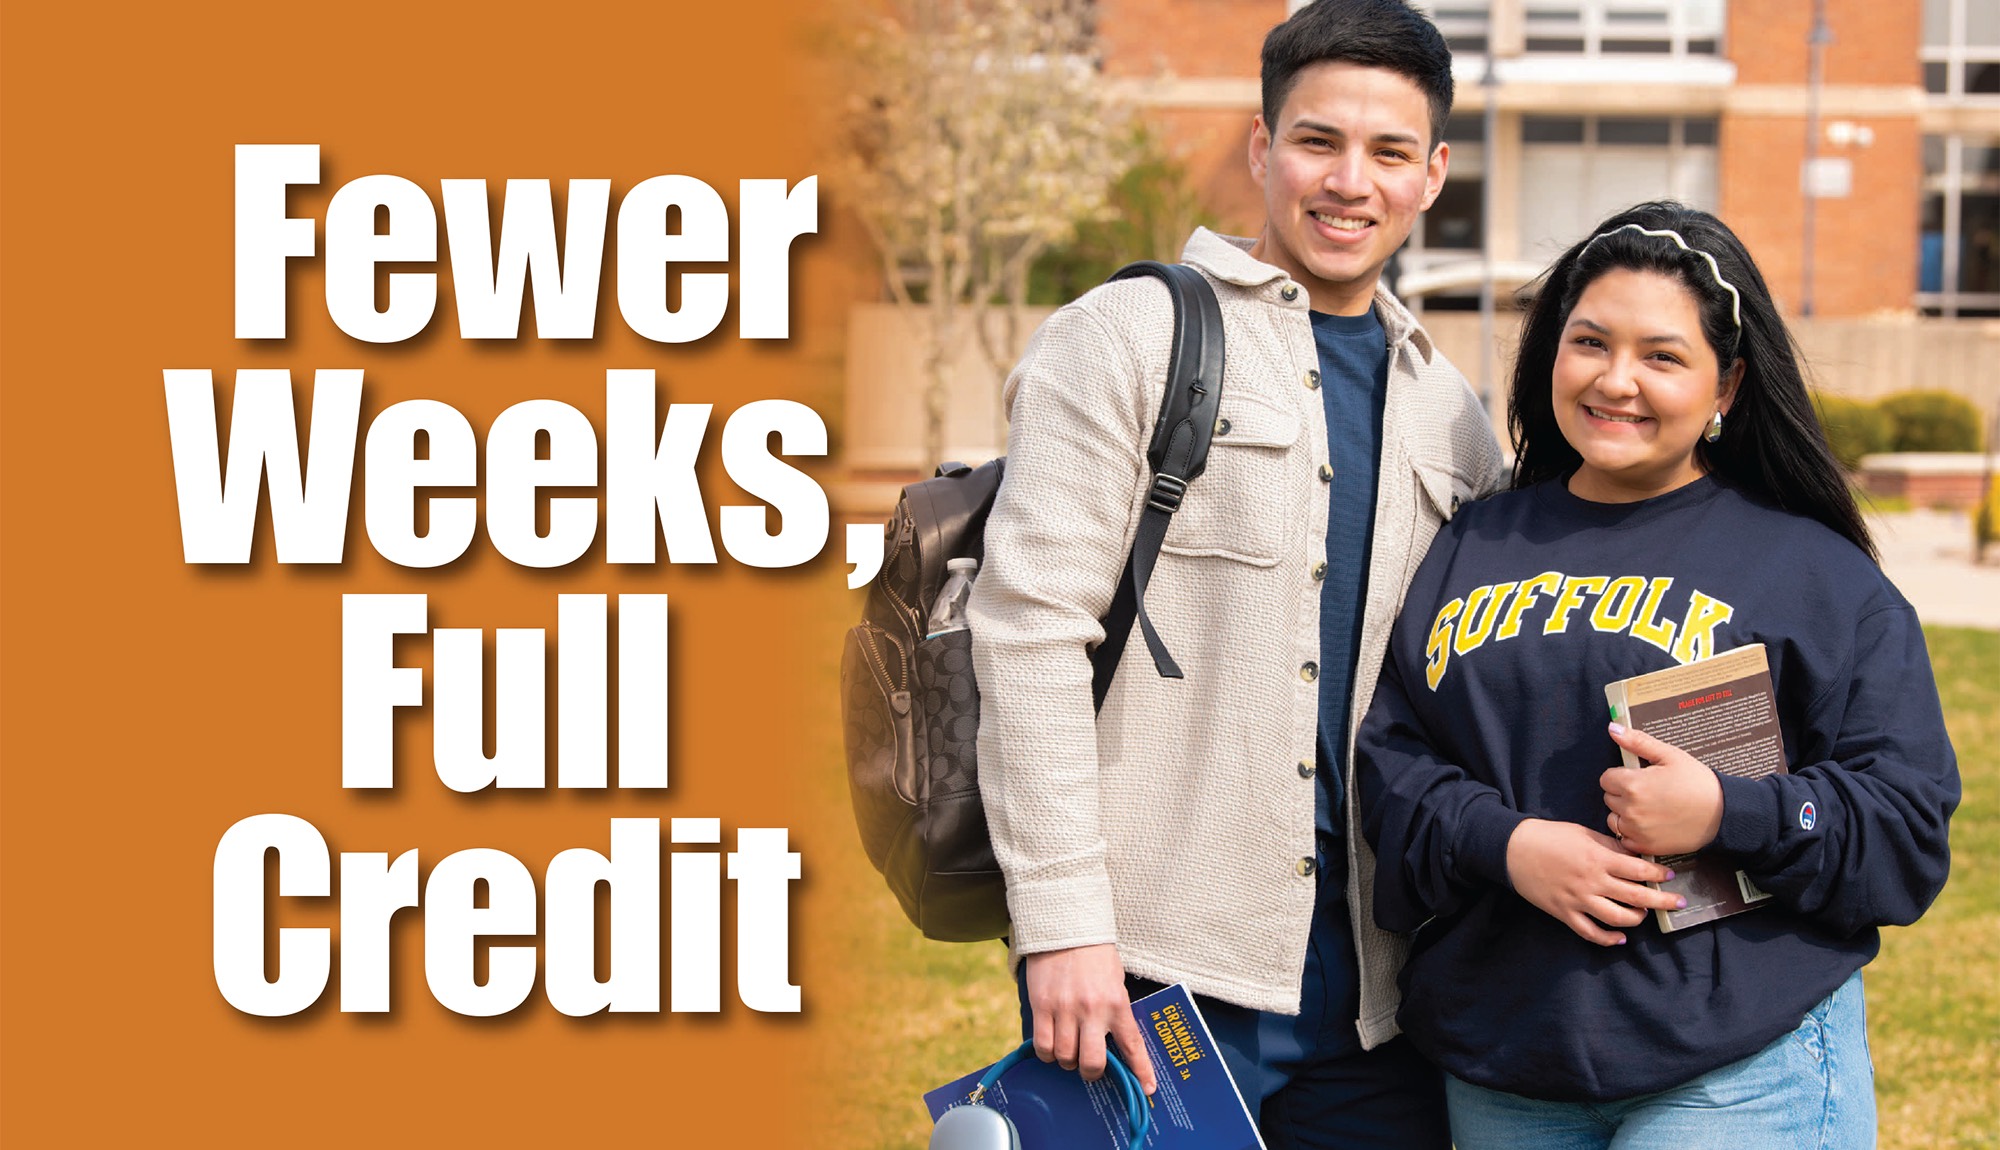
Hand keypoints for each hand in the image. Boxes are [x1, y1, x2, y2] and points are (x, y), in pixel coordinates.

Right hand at [1023, 943, 1156, 1094]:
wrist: (1065, 928)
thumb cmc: (1094, 956)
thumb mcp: (1115, 982)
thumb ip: (1115, 1011)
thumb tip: (1114, 1042)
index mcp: (1117, 1003)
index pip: (1132, 1045)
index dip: (1141, 1072)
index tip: (1148, 1089)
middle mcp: (1092, 1010)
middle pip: (1091, 1062)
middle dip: (1091, 1072)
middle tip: (1091, 1068)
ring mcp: (1065, 1009)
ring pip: (1064, 1057)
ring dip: (1067, 1061)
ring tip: (1068, 1051)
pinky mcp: (1042, 1005)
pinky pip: (1042, 1044)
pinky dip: (1047, 1053)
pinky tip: (1051, 1045)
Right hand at [1504, 818, 1682, 945]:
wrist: (1514, 849)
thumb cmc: (1549, 836)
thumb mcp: (1583, 834)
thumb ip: (1610, 846)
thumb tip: (1635, 856)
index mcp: (1597, 858)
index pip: (1638, 869)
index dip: (1658, 873)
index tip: (1670, 875)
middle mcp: (1591, 881)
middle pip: (1635, 897)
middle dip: (1662, 900)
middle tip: (1679, 902)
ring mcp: (1578, 900)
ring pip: (1617, 918)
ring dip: (1637, 919)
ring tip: (1644, 914)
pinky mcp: (1564, 913)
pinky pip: (1590, 932)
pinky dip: (1608, 938)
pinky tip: (1620, 938)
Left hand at [1601, 722, 1725, 856]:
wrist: (1722, 813)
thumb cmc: (1697, 782)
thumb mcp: (1669, 755)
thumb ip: (1637, 742)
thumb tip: (1613, 727)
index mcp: (1633, 785)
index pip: (1606, 778)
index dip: (1621, 775)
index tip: (1639, 777)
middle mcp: (1630, 810)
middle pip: (1609, 798)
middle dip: (1623, 793)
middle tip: (1648, 792)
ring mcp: (1637, 831)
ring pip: (1614, 819)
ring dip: (1624, 813)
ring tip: (1649, 808)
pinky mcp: (1645, 846)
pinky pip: (1624, 839)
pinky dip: (1632, 832)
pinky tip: (1650, 824)